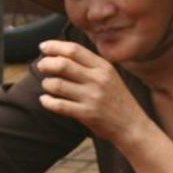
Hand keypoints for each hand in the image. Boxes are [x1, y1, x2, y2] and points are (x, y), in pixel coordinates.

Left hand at [37, 40, 151, 144]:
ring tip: (46, 84)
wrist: (132, 125)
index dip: (55, 46)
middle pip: (63, 64)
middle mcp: (97, 79)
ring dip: (46, 83)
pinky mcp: (87, 114)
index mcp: (103, 67)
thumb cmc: (116, 99)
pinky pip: (59, 105)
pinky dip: (47, 102)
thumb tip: (60, 54)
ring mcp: (92, 97)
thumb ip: (90, 65)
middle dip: (46, 63)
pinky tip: (44, 100)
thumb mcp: (109, 76)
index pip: (74, 50)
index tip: (43, 47)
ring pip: (58, 85)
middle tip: (40, 66)